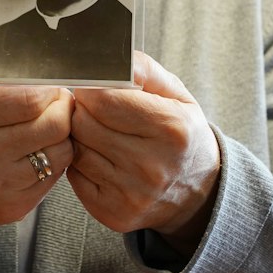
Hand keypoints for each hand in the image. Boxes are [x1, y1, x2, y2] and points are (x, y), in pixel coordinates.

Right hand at [0, 50, 74, 250]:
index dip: (50, 89)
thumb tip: (12, 42)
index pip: (29, 98)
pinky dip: (54, 161)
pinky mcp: (12, 207)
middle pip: (52, 126)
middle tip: (58, 103)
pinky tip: (40, 151)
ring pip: (60, 153)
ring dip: (62, 136)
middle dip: (63, 109)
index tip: (51, 86)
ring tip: (50, 126)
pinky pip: (53, 179)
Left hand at [68, 52, 219, 255]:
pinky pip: (75, 176)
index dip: (91, 89)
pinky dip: (82, 164)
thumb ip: (143, 69)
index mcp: (171, 129)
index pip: (103, 99)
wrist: (197, 193)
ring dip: (82, 138)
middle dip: (83, 111)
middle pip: (83, 123)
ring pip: (76, 149)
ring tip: (103, 135)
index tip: (93, 88)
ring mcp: (131, 193)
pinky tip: (102, 159)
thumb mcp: (176, 95)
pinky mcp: (112, 213)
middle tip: (96, 111)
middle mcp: (151, 165)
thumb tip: (107, 59)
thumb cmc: (181, 134)